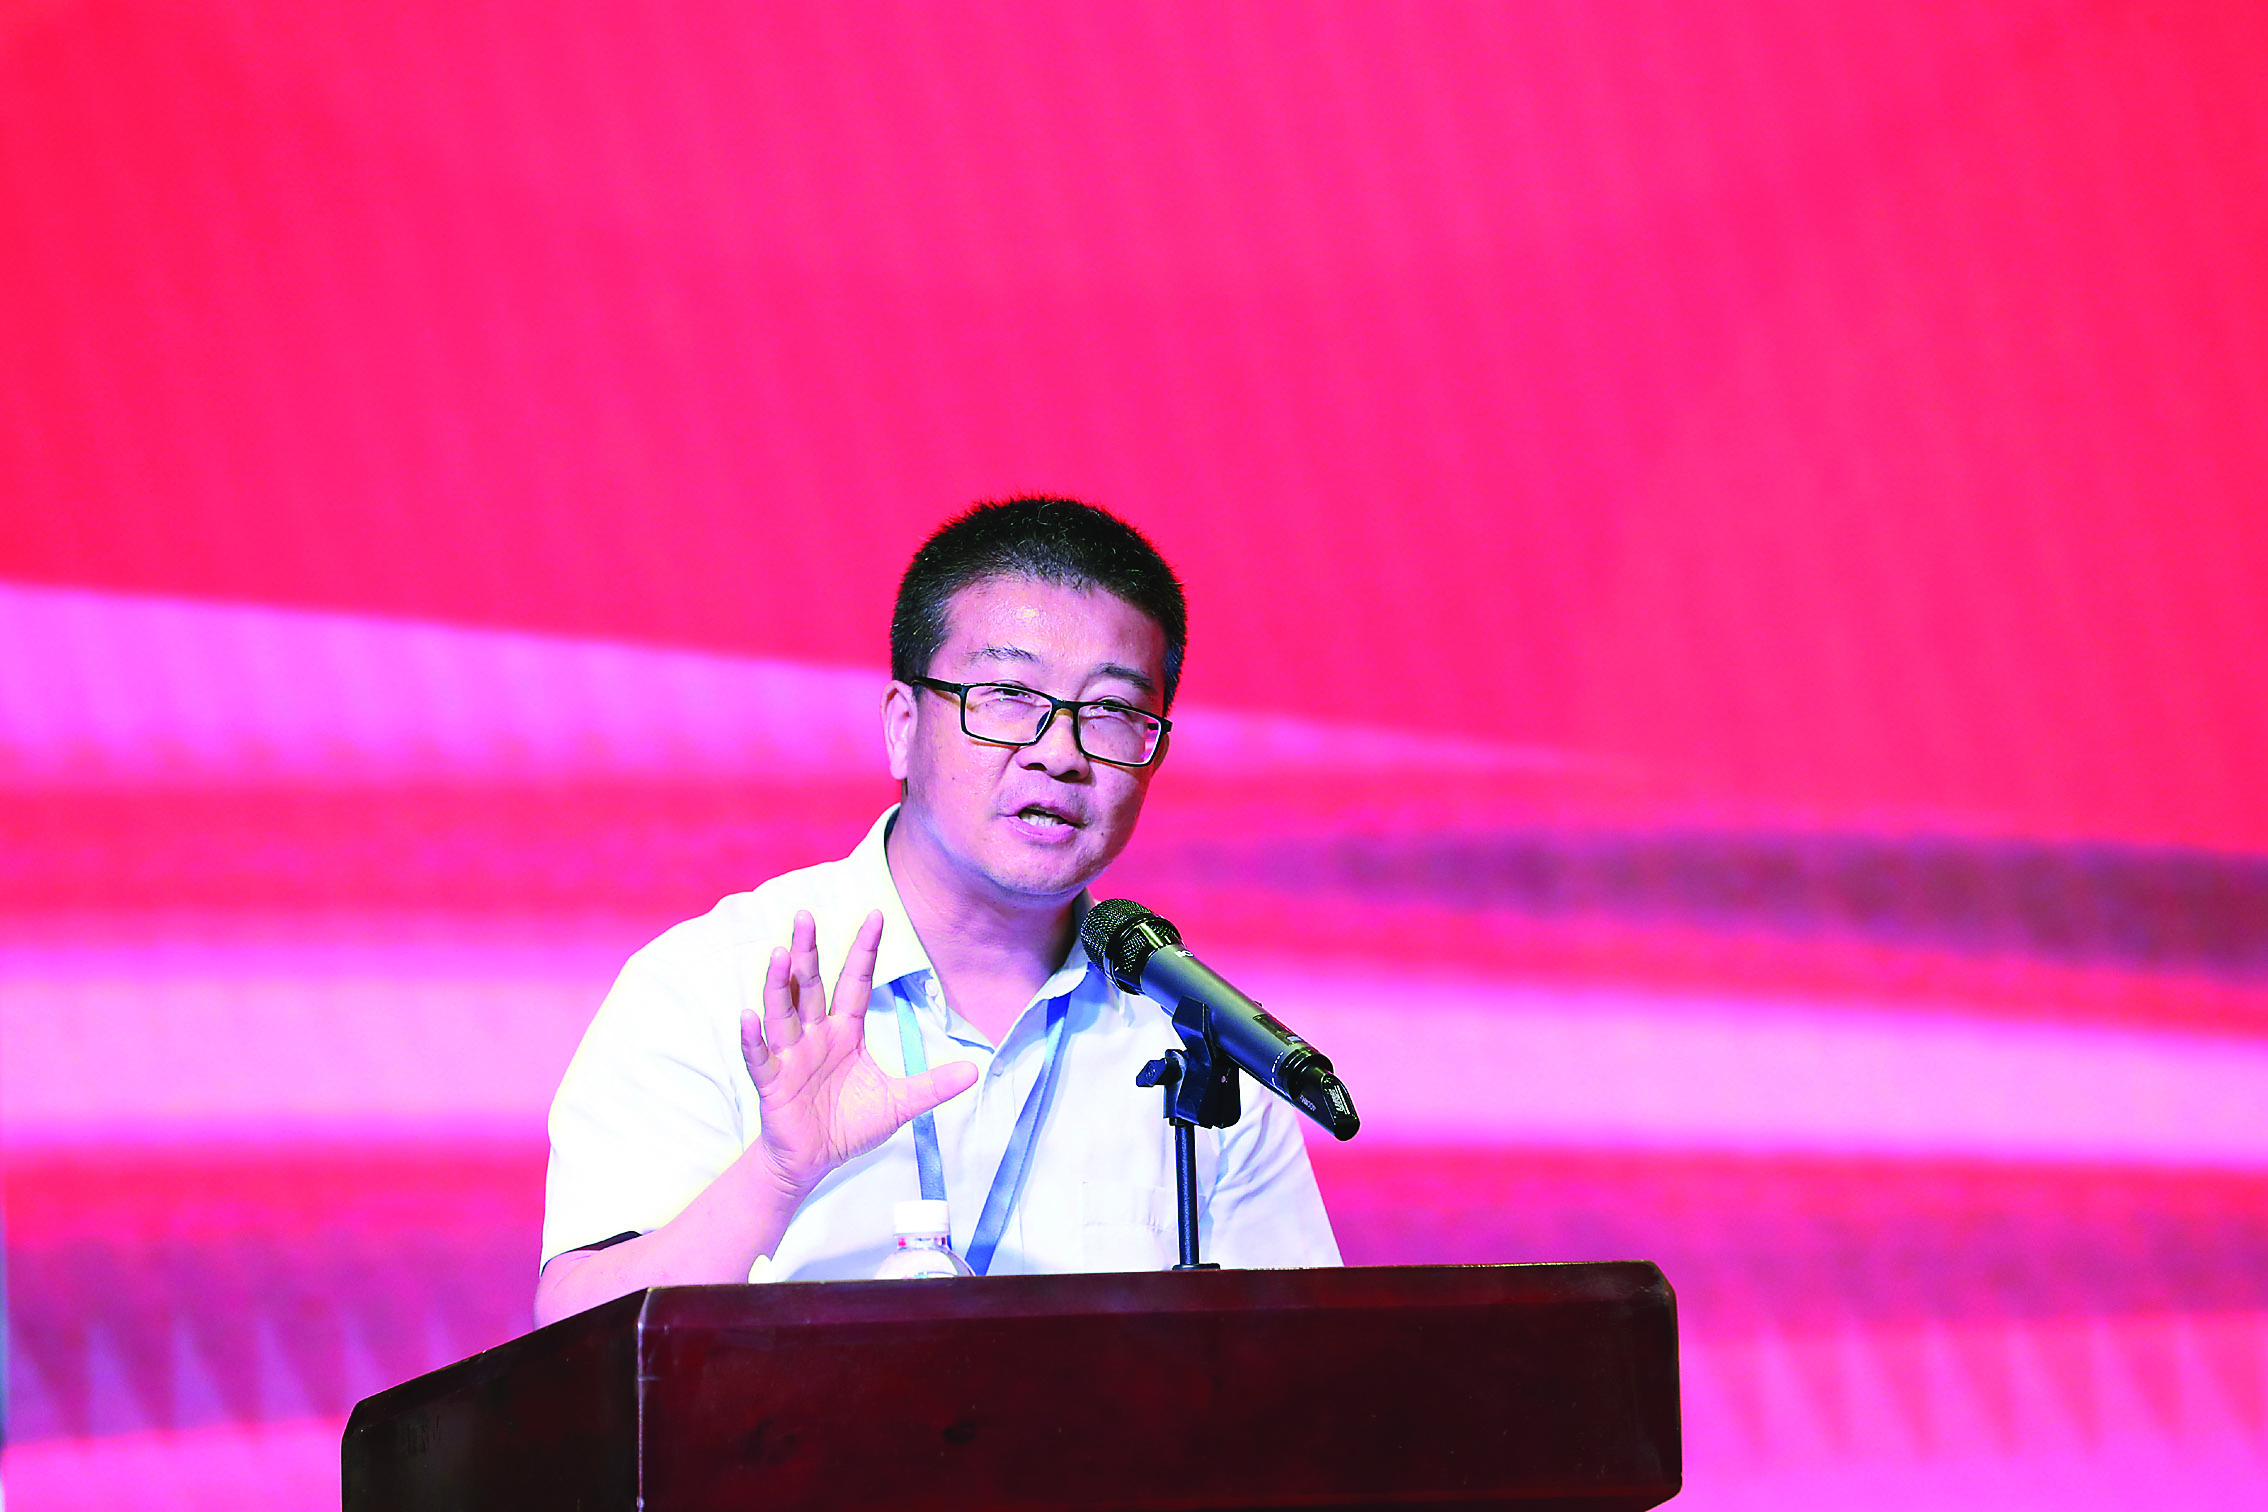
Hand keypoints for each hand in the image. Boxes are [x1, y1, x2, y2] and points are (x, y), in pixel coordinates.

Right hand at [739, 909, 976, 1202]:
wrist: (815, 1161)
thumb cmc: (851, 1124)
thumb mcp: (899, 1104)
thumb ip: (932, 1086)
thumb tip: (974, 1072)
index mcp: (846, 1031)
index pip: (855, 982)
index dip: (864, 950)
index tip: (875, 914)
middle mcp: (815, 1035)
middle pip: (810, 986)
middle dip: (808, 952)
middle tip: (805, 915)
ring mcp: (790, 1056)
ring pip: (783, 1012)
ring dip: (778, 983)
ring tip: (780, 952)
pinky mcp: (772, 1082)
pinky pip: (759, 1057)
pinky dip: (751, 1038)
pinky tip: (747, 1015)